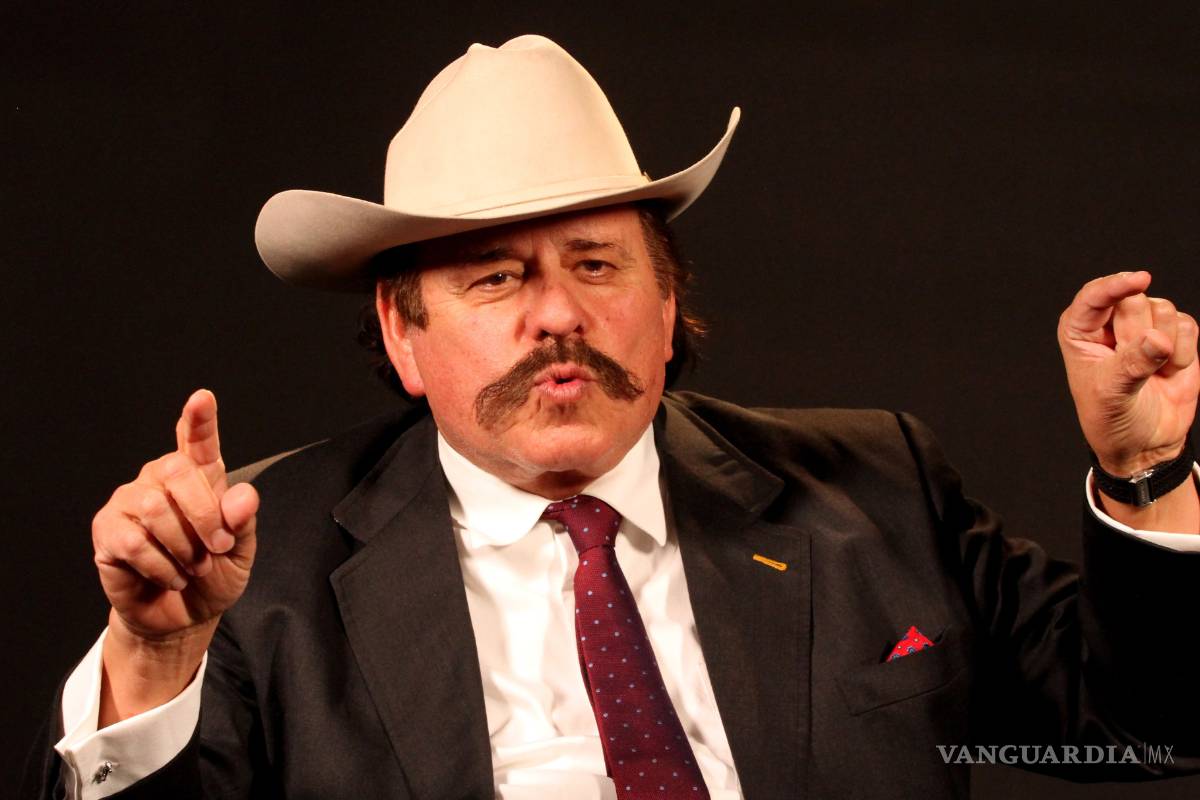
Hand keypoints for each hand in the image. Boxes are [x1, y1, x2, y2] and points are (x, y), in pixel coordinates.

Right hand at [93, 389, 258, 642]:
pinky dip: (160, 566)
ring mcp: (130, 502)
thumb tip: (243, 497)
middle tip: (216, 549)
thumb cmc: (212, 576)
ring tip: (192, 568)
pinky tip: (169, 576)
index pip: (198, 441)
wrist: (182, 616)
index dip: (200, 420)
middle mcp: (161, 481)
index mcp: (200, 478)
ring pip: (154, 509)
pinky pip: (132, 541)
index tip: (203, 399)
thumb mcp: (240, 553)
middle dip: (204, 516)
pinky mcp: (108, 531)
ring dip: (183, 548)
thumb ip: (243, 523)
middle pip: (177, 471)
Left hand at [1058, 271, 1198, 475]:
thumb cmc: (1112, 419)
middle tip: (1133, 366)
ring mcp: (1144, 327)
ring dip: (1165, 345)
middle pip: (1134, 300)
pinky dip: (1185, 351)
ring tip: (1150, 372)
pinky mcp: (1174, 336)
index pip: (1093, 296)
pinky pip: (1188, 324)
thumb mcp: (1112, 395)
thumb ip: (1133, 365)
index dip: (1115, 285)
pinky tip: (1170, 371)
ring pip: (1163, 309)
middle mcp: (1109, 323)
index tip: (1139, 281)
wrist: (1144, 442)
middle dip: (1140, 333)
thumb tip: (1159, 339)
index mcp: (1079, 331)